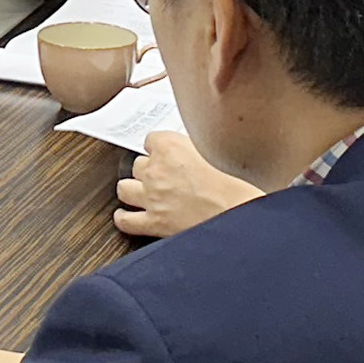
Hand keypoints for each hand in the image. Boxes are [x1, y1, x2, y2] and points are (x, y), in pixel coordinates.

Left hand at [114, 131, 259, 238]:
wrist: (239, 212)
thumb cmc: (235, 183)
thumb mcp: (215, 150)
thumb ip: (194, 147)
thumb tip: (189, 150)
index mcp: (170, 146)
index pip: (151, 140)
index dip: (159, 148)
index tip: (166, 153)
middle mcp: (156, 170)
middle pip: (137, 164)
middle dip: (149, 170)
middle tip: (163, 176)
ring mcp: (152, 197)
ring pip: (125, 189)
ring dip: (133, 189)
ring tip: (142, 192)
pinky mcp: (154, 222)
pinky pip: (126, 221)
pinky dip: (124, 218)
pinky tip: (128, 216)